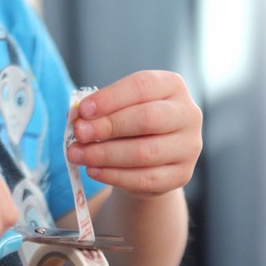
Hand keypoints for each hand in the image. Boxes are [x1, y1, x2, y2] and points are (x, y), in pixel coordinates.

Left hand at [67, 70, 201, 196]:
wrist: (147, 162)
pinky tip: (92, 170)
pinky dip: (113, 176)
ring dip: (105, 155)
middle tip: (79, 133)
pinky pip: (144, 179)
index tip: (83, 110)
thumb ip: (96, 111)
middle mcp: (187, 114)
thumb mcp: (114, 111)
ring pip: (145, 152)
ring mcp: (188, 146)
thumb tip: (76, 117)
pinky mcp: (181, 175)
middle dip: (108, 126)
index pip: (142, 86)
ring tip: (76, 155)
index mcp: (171, 87)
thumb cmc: (128, 127)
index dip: (110, 98)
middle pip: (147, 118)